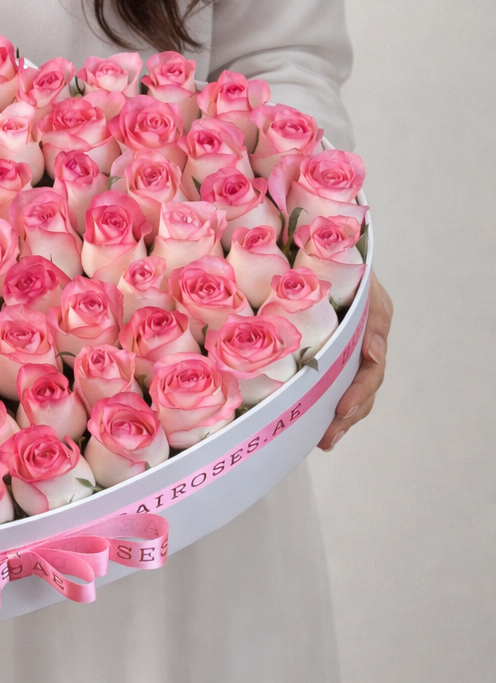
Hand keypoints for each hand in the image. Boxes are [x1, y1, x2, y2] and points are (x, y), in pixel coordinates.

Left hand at [318, 271, 391, 449]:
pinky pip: (326, 378)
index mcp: (373, 326)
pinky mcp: (323, 348)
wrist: (323, 241)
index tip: (343, 409)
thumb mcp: (364, 282)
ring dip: (336, 417)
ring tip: (323, 440)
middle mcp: (361, 342)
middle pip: (361, 388)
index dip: (359, 393)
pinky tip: (309, 423)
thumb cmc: (341, 258)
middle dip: (347, 415)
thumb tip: (373, 353)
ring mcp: (344, 347)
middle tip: (327, 436)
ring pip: (345, 389)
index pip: (371, 369)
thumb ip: (372, 315)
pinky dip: (319, 401)